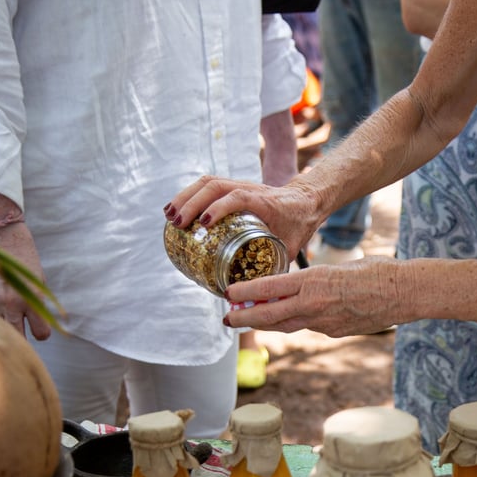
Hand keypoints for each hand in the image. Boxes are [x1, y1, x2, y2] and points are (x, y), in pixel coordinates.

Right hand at [0, 222, 50, 339]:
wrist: (0, 237)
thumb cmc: (24, 259)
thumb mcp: (38, 281)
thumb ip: (38, 303)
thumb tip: (41, 325)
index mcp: (32, 298)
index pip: (41, 333)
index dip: (42, 332)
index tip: (40, 329)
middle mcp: (11, 303)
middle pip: (18, 337)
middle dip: (23, 339)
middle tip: (24, 335)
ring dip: (5, 329)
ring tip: (9, 324)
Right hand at [165, 176, 319, 259]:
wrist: (307, 200)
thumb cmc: (299, 224)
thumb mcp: (292, 246)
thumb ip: (277, 267)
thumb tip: (258, 294)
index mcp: (265, 202)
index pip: (239, 197)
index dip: (220, 208)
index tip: (204, 223)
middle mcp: (250, 189)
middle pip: (215, 186)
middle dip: (192, 203)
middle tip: (177, 223)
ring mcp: (240, 185)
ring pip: (208, 183)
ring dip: (186, 197)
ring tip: (169, 216)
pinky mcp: (233, 187)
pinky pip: (208, 185)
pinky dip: (190, 194)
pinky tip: (176, 209)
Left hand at [222, 256, 404, 336]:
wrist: (405, 292)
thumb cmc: (378, 271)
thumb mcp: (340, 267)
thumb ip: (317, 279)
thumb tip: (301, 287)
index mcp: (314, 281)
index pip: (269, 288)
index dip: (245, 293)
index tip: (229, 294)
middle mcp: (315, 305)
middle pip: (269, 315)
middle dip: (245, 318)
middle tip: (227, 319)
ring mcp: (325, 323)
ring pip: (287, 325)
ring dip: (267, 323)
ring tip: (251, 321)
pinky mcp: (336, 333)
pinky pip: (310, 327)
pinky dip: (298, 322)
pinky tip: (294, 318)